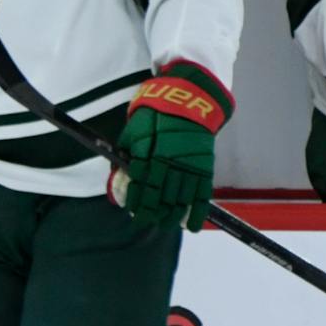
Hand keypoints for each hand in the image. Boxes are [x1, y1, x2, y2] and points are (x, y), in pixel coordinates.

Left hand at [106, 62, 230, 230]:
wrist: (190, 98)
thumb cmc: (157, 112)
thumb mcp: (135, 127)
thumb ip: (128, 151)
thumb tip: (119, 174)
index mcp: (151, 151)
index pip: (141, 182)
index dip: (136, 199)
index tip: (131, 210)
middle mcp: (170, 161)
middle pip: (160, 195)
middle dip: (151, 211)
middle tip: (145, 221)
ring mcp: (189, 165)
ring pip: (179, 198)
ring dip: (170, 215)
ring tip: (163, 225)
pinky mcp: (206, 167)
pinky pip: (202, 194)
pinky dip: (196, 212)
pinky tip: (191, 227)